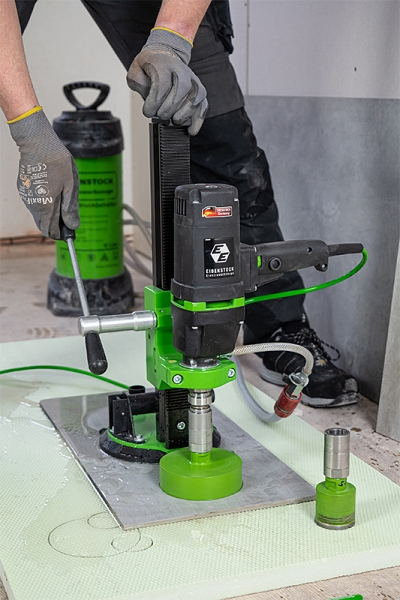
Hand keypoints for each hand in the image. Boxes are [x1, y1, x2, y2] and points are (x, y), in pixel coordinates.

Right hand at [8, 108, 79, 238]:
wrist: (37, 142)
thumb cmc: (58, 162)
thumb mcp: (71, 186)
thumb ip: (71, 208)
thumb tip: (73, 226)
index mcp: (45, 206)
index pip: (49, 231)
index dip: (60, 233)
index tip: (69, 230)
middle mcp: (32, 204)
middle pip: (43, 224)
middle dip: (56, 223)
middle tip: (69, 214)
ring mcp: (26, 196)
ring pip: (39, 213)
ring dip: (51, 211)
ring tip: (63, 195)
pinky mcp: (23, 188)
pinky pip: (35, 202)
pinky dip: (45, 202)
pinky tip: (53, 188)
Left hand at [127, 28, 207, 135]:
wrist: (165, 58)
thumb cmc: (151, 69)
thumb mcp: (136, 71)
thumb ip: (138, 83)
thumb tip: (148, 97)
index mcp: (164, 64)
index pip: (162, 84)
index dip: (154, 102)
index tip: (147, 111)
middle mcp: (182, 71)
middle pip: (181, 91)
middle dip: (169, 109)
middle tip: (161, 115)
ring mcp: (193, 81)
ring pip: (194, 99)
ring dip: (183, 115)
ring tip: (173, 120)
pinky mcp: (200, 92)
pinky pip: (203, 107)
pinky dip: (198, 120)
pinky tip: (190, 129)